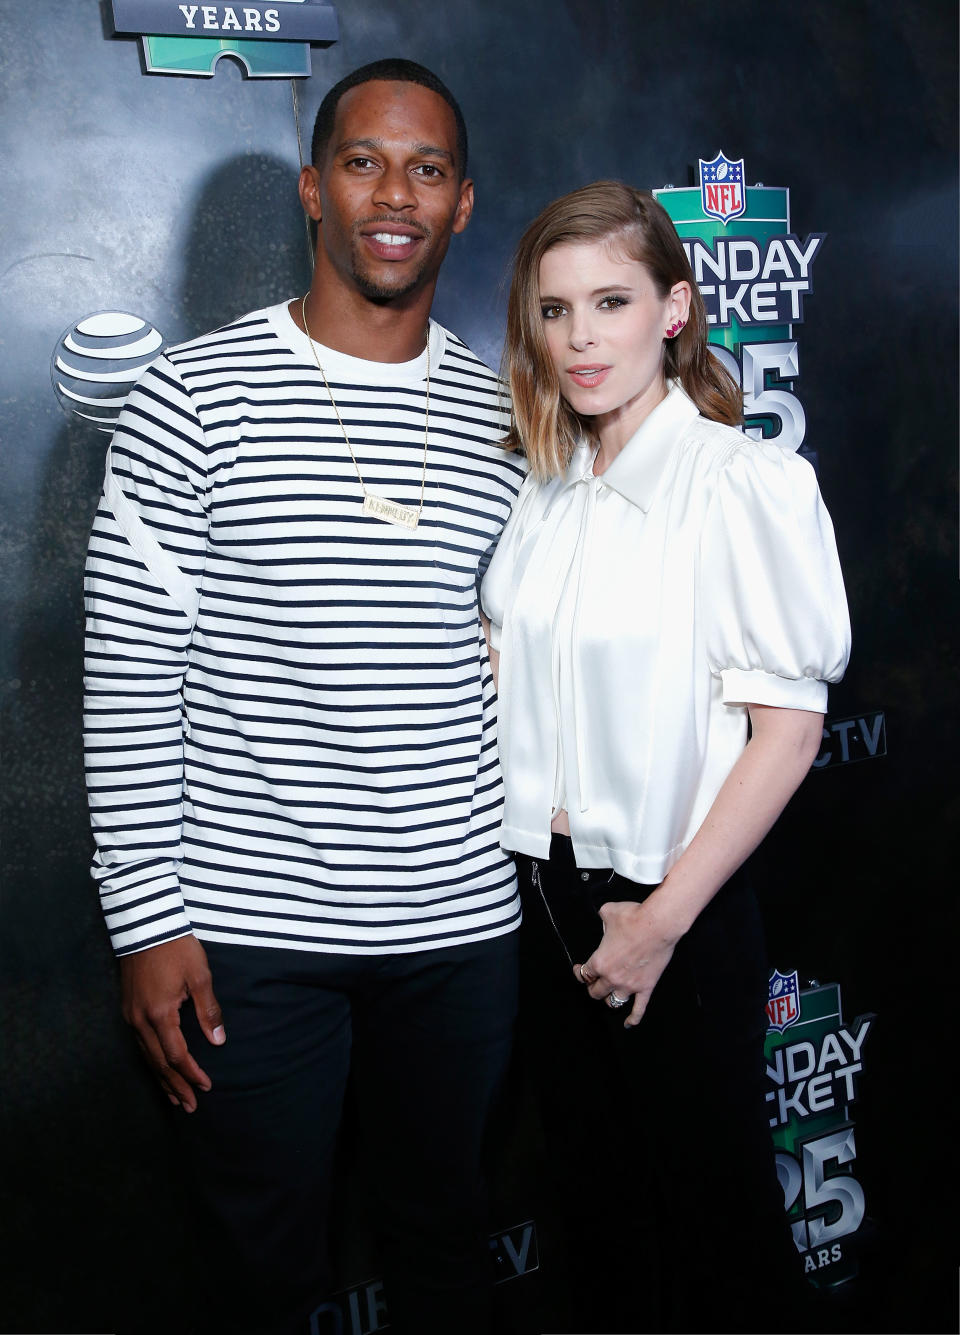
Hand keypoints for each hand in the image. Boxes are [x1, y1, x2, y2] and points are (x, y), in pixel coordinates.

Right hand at [120, 935, 224, 1111]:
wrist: (145, 925)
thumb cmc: (176, 948)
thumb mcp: (200, 976)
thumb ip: (208, 1010)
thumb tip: (218, 1041)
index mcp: (160, 1014)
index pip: (176, 1055)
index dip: (191, 1073)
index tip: (207, 1087)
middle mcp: (140, 1021)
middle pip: (158, 1063)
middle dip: (176, 1086)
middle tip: (191, 1106)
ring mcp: (130, 1016)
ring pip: (146, 1057)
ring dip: (162, 1079)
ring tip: (175, 1098)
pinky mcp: (128, 1009)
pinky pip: (139, 1045)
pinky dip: (151, 1062)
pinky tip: (158, 1069)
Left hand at [574, 894, 680, 1027]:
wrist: (658, 924)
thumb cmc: (634, 917)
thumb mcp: (608, 912)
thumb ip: (602, 917)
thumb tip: (604, 916)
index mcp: (599, 961)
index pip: (584, 974)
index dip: (580, 972)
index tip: (579, 969)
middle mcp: (612, 977)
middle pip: (596, 992)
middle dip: (593, 987)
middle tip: (594, 982)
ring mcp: (630, 985)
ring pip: (613, 1002)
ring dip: (609, 999)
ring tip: (609, 994)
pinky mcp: (646, 987)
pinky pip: (639, 1009)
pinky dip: (633, 1018)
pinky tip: (629, 1023)